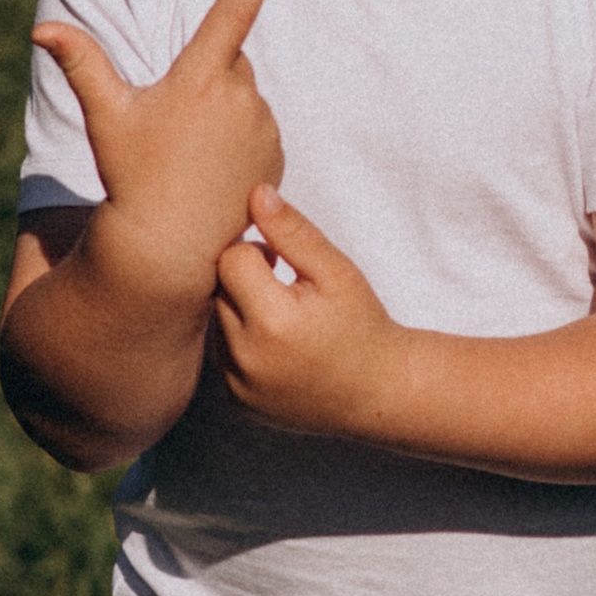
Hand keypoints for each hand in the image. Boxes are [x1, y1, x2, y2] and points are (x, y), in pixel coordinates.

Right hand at [32, 0, 283, 299]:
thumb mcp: (106, 115)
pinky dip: (240, 140)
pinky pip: (259, 129)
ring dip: (222, 109)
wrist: (171, 244)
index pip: (231, 13)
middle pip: (231, 60)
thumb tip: (41, 28)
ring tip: (191, 152)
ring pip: (244, 96)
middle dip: (208, 75)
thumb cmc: (132, 175)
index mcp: (200, 77)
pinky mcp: (276, 155)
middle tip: (174, 121)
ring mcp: (262, 128)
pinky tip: (214, 170)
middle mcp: (239, 97)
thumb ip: (80, 63)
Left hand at [212, 184, 413, 438]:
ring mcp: (240, 386)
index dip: (257, 252)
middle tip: (285, 288)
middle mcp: (248, 359)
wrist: (379, 393)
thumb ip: (293, 231)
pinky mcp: (238, 402)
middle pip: (218, 291)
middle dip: (246, 282)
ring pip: (217, 323)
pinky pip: (222, 356)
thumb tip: (254, 193)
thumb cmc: (361, 324)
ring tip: (283, 319)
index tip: (281, 262)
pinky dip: (242, 344)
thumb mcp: (336, 271)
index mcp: (273, 321)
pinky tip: (277, 346)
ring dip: (241, 312)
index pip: (231, 259)